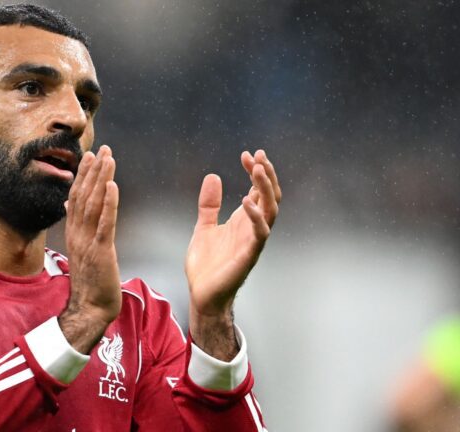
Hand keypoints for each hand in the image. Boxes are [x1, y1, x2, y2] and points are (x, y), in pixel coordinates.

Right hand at [59, 145, 120, 353]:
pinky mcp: (100, 251)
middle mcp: (78, 233)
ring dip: (101, 180)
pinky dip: (109, 203)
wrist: (90, 308)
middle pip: (84, 196)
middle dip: (94, 171)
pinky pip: (105, 223)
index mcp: (74, 232)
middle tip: (103, 149)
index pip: (77, 198)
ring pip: (93, 204)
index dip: (84, 175)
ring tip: (109, 160)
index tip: (91, 156)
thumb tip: (68, 206)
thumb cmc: (90, 281)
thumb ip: (76, 226)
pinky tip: (113, 187)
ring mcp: (87, 241)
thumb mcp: (81, 249)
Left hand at [185, 150, 280, 357]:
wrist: (201, 295)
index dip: (256, 171)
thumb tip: (213, 177)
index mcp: (244, 221)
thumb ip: (209, 204)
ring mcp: (252, 242)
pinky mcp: (248, 256)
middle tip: (257, 156)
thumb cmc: (206, 266)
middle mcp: (252, 229)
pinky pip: (259, 234)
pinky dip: (256, 216)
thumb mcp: (204, 227)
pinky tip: (247, 200)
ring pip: (271, 211)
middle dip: (266, 175)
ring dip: (266, 189)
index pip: (258, 190)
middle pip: (271, 196)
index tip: (247, 154)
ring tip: (256, 169)